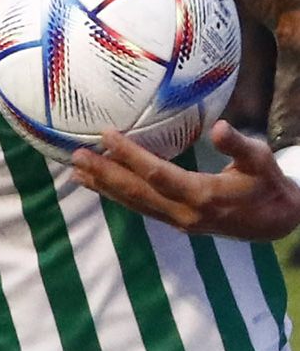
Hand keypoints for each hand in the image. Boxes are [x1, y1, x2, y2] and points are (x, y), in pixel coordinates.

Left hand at [69, 121, 299, 240]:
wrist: (275, 222)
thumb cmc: (268, 185)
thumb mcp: (261, 161)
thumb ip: (238, 146)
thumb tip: (219, 127)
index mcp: (203, 195)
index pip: (156, 173)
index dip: (130, 155)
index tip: (107, 135)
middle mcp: (184, 213)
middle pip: (135, 192)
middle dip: (104, 174)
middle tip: (76, 156)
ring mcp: (176, 221)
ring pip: (133, 203)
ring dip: (103, 187)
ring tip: (76, 171)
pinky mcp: (174, 223)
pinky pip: (140, 208)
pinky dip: (116, 196)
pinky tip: (99, 185)